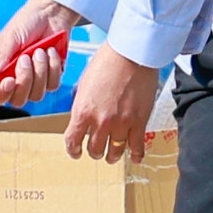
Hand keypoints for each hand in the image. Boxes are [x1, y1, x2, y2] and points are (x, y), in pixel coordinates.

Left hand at [64, 45, 166, 163]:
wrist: (130, 55)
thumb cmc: (106, 63)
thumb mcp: (83, 85)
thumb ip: (82, 105)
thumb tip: (82, 117)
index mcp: (82, 111)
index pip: (72, 140)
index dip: (73, 150)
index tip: (75, 153)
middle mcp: (100, 121)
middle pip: (95, 149)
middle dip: (94, 152)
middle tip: (96, 151)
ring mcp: (121, 123)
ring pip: (115, 151)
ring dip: (112, 156)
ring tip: (112, 156)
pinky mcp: (140, 122)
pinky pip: (137, 146)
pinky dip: (135, 155)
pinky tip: (134, 158)